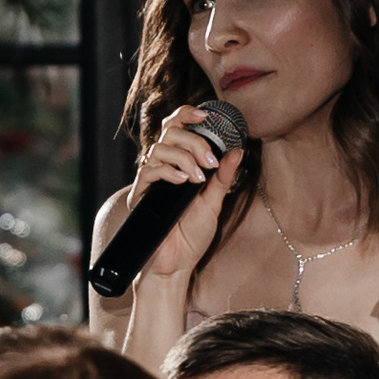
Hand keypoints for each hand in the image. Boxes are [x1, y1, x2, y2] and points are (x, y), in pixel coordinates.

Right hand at [98, 108, 237, 295]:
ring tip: (198, 178)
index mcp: (180, 164)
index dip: (188, 114)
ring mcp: (151, 181)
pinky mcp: (141, 195)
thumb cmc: (192, 237)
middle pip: (169, 132)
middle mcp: (164, 167)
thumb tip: (237, 151)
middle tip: (209, 161)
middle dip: (193, 140)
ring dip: (184, 158)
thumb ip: (222, 177)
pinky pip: (150, 171)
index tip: (207, 115)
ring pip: (160, 148)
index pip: (178, 128)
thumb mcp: (214, 202)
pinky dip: (168, 171)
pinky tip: (183, 182)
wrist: (177, 264)